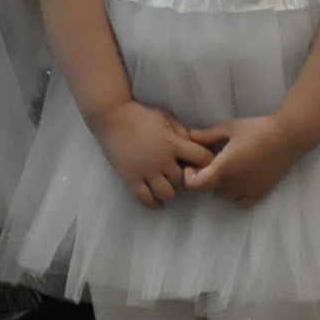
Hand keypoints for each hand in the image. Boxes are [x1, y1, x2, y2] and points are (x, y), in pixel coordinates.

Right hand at [94, 99, 210, 209]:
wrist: (112, 118)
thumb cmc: (142, 116)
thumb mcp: (167, 118)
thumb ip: (182, 133)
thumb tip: (196, 147)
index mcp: (173, 143)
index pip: (202, 158)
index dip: (206, 161)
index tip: (202, 162)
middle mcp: (162, 160)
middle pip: (184, 180)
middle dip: (187, 179)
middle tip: (183, 176)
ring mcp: (146, 171)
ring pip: (168, 194)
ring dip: (172, 192)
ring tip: (169, 186)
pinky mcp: (131, 178)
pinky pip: (145, 199)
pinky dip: (154, 204)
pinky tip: (158, 201)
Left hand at [185, 115, 310, 207]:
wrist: (289, 137)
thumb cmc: (258, 129)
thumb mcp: (230, 128)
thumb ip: (208, 136)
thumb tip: (189, 136)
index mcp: (223, 168)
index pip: (196, 185)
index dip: (190, 177)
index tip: (193, 165)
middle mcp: (233, 184)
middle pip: (209, 189)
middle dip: (206, 177)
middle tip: (211, 162)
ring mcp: (248, 191)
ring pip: (224, 195)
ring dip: (221, 185)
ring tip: (228, 168)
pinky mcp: (260, 193)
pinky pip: (240, 202)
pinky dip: (236, 195)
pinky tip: (241, 180)